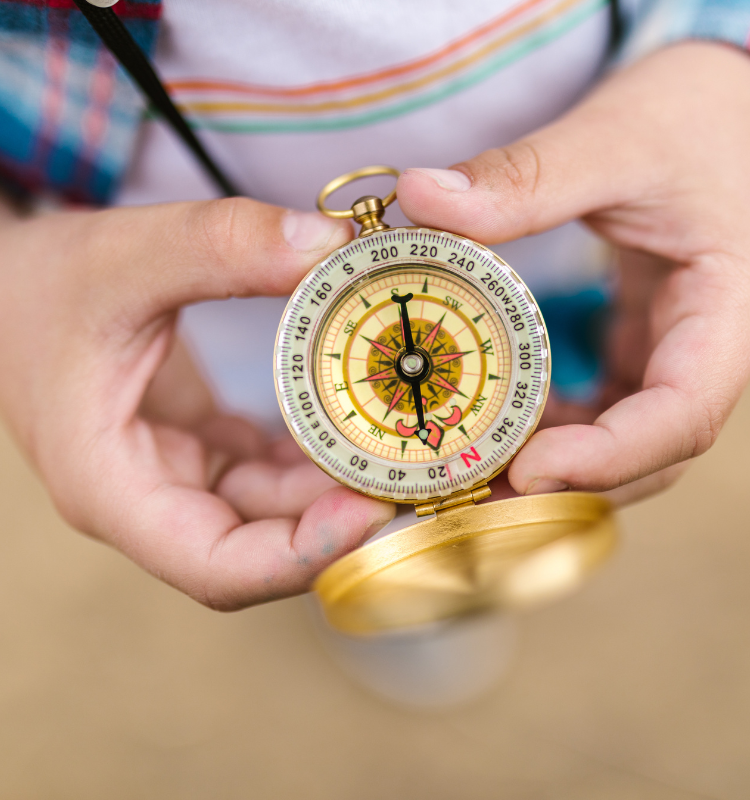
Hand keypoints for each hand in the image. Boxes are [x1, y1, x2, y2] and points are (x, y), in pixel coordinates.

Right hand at [0, 198, 394, 608]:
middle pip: (260, 549)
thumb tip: (331, 245)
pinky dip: (314, 459)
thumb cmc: (42, 285)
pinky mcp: (197, 453)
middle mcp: (151, 500)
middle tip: (416, 475)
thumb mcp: (125, 256)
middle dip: (339, 523)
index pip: (215, 567)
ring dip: (335, 489)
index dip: (299, 555)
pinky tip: (356, 424)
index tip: (370, 508)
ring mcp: (176, 479)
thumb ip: (223, 244)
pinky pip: (267, 476)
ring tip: (402, 446)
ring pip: (271, 514)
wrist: (8, 292)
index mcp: (113, 488)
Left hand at [398, 42, 749, 504]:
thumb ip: (525, 176)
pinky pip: (601, 413)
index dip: (606, 457)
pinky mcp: (642, 350)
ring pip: (622, 446)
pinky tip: (495, 431)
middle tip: (473, 496)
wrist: (727, 108)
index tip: (525, 469)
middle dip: (566, 486)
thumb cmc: (694, 118)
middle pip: (648, 456)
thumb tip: (423, 198)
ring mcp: (675, 358)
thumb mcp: (614, 137)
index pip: (683, 416)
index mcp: (731, 310)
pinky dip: (549, 433)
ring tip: (469, 479)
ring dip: (550, 474)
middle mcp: (708, 353)